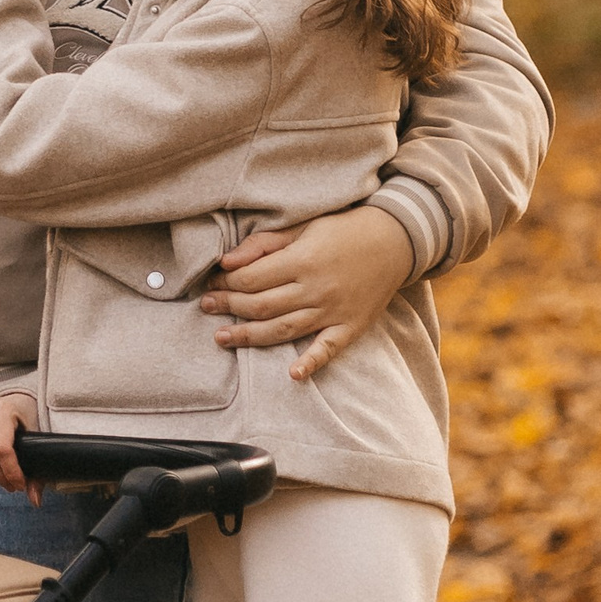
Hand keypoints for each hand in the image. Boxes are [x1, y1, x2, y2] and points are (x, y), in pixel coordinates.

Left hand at [198, 205, 413, 380]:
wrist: (394, 241)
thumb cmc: (342, 230)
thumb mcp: (302, 227)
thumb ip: (263, 244)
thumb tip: (226, 262)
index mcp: (302, 261)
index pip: (251, 278)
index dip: (226, 282)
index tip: (211, 283)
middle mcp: (316, 289)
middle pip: (261, 305)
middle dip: (228, 306)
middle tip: (206, 307)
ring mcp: (333, 311)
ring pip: (283, 329)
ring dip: (249, 336)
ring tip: (222, 338)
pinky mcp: (350, 327)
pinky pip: (328, 349)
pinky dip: (311, 362)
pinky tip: (292, 374)